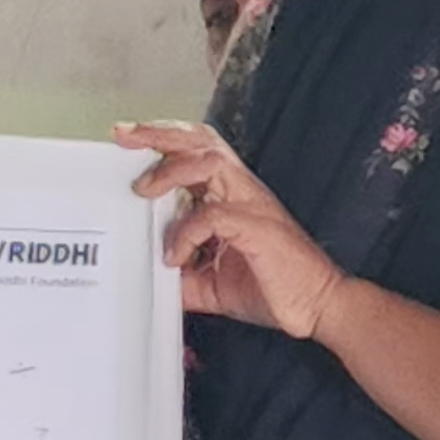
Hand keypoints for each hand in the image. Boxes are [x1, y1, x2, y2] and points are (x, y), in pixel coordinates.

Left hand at [117, 123, 343, 337]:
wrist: (316, 307)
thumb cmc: (274, 288)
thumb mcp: (211, 284)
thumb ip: (181, 275)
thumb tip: (147, 277)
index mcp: (231, 195)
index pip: (194, 151)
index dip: (161, 140)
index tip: (126, 139)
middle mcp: (241, 191)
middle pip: (199, 139)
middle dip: (158, 132)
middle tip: (123, 134)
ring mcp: (251, 204)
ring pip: (208, 160)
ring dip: (170, 169)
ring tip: (142, 190)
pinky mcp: (257, 227)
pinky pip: (213, 215)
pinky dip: (186, 232)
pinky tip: (175, 256)